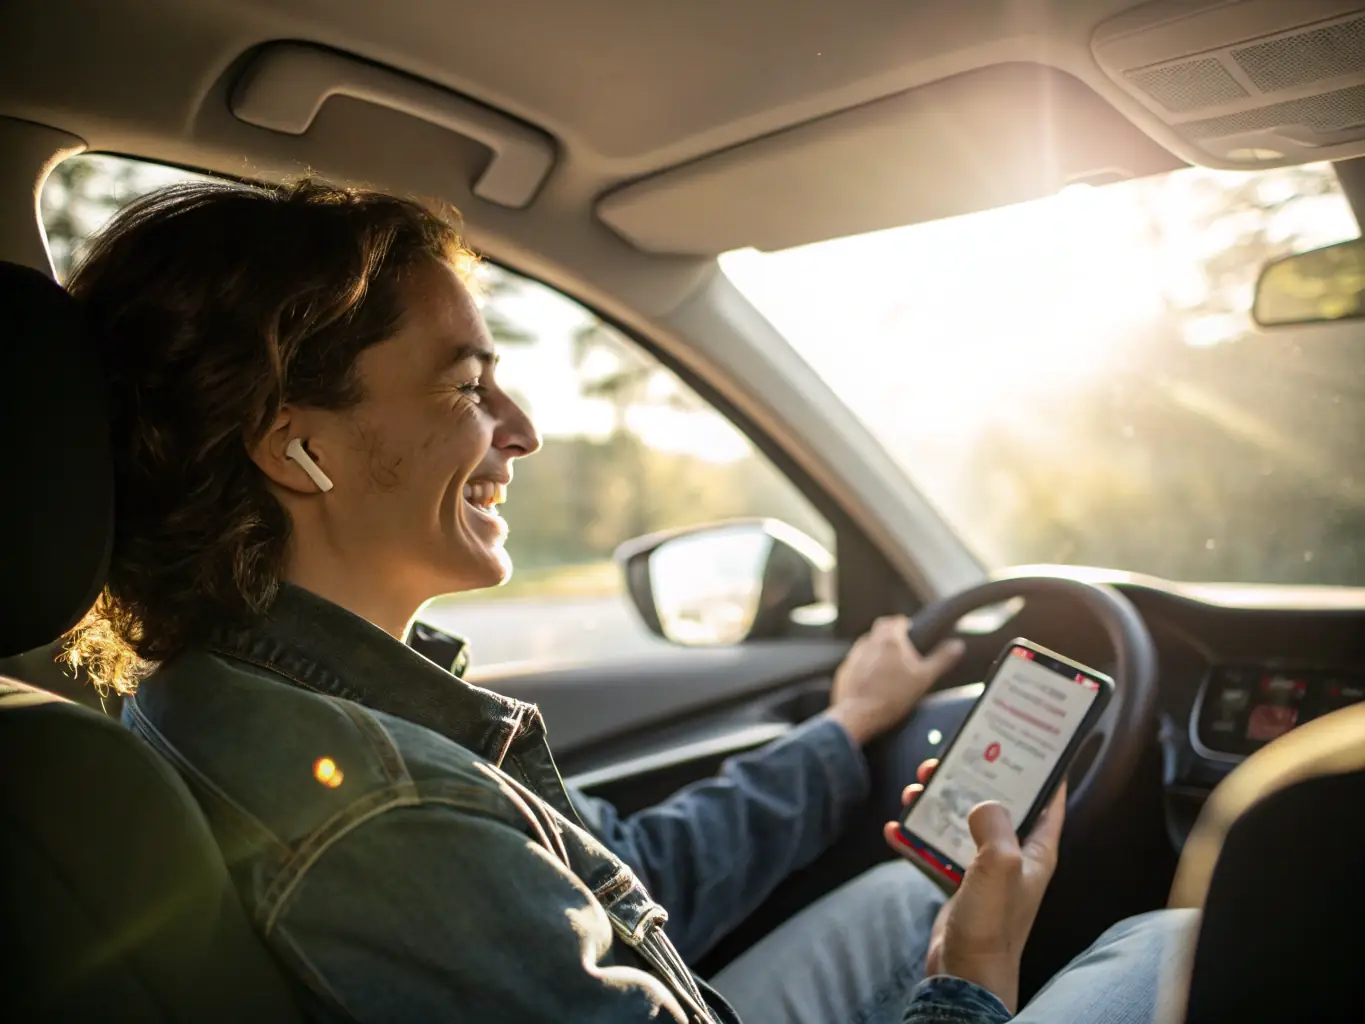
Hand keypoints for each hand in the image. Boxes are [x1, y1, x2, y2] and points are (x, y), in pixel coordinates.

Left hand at [825, 616, 964, 745]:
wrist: (859, 715)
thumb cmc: (893, 697)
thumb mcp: (925, 678)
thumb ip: (942, 659)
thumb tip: (958, 646)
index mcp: (889, 640)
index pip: (897, 621)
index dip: (905, 624)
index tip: (910, 630)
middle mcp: (869, 642)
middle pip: (880, 628)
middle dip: (890, 632)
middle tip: (901, 643)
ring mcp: (854, 656)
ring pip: (867, 643)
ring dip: (877, 648)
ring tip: (888, 663)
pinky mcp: (845, 670)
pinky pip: (856, 661)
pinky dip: (865, 664)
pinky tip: (872, 679)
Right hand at [883, 759, 1065, 1013]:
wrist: (963, 977)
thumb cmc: (990, 927)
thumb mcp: (1000, 867)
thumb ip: (995, 826)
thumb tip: (983, 803)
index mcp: (1034, 852)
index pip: (1050, 802)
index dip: (1044, 772)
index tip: (1031, 743)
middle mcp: (1013, 859)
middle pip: (995, 805)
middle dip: (971, 779)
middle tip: (947, 760)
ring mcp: (984, 873)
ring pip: (960, 823)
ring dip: (937, 804)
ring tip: (915, 791)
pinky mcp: (958, 886)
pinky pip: (935, 851)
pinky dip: (915, 839)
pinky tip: (895, 828)